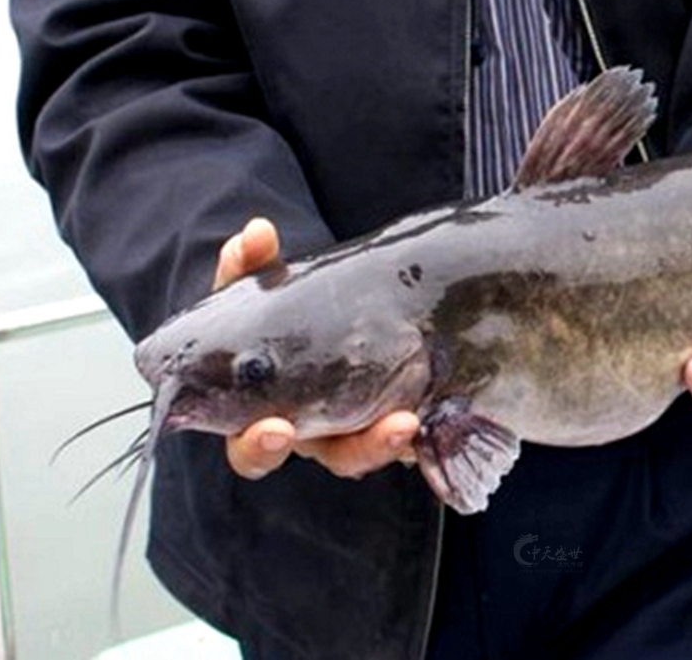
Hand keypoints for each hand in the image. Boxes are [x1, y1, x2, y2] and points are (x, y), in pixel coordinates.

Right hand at [217, 217, 420, 480]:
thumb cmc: (281, 314)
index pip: (254, 449)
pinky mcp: (401, 423)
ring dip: (385, 441)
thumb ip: (253, 265)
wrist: (336, 314)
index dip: (259, 445)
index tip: (275, 429)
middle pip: (333, 458)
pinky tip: (438, 413)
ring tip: (407, 420)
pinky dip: (426, 431)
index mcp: (268, 417)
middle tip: (363, 430)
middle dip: (350, 449)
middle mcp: (316, 434)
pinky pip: (418, 439)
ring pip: (371, 453)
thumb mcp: (264, 290)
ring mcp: (360, 431)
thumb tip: (256, 232)